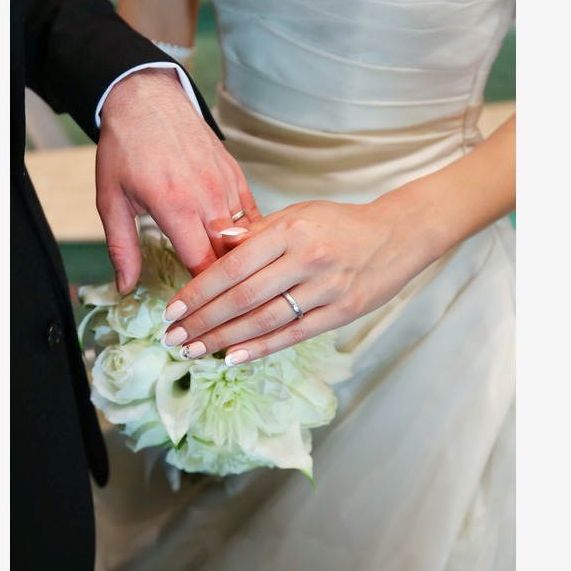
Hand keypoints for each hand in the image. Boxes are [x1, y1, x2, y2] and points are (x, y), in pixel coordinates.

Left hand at [95, 68, 260, 292]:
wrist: (146, 99)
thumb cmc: (124, 149)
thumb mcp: (111, 200)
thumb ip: (121, 247)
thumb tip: (125, 287)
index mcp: (175, 206)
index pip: (202, 266)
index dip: (202, 296)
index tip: (197, 314)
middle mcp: (208, 197)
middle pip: (230, 257)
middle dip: (225, 286)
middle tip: (218, 310)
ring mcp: (227, 184)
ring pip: (246, 239)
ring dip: (241, 264)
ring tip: (237, 289)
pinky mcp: (237, 175)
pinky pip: (252, 216)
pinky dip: (249, 239)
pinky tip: (247, 257)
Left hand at [159, 199, 431, 363]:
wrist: (398, 234)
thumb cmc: (341, 223)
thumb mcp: (298, 213)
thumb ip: (256, 230)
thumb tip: (214, 241)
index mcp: (291, 229)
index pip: (233, 265)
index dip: (198, 291)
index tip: (172, 310)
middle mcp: (307, 258)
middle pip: (243, 297)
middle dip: (203, 321)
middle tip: (173, 338)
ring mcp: (327, 288)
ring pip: (264, 320)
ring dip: (224, 339)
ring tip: (194, 351)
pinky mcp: (342, 311)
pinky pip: (294, 334)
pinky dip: (261, 347)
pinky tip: (234, 357)